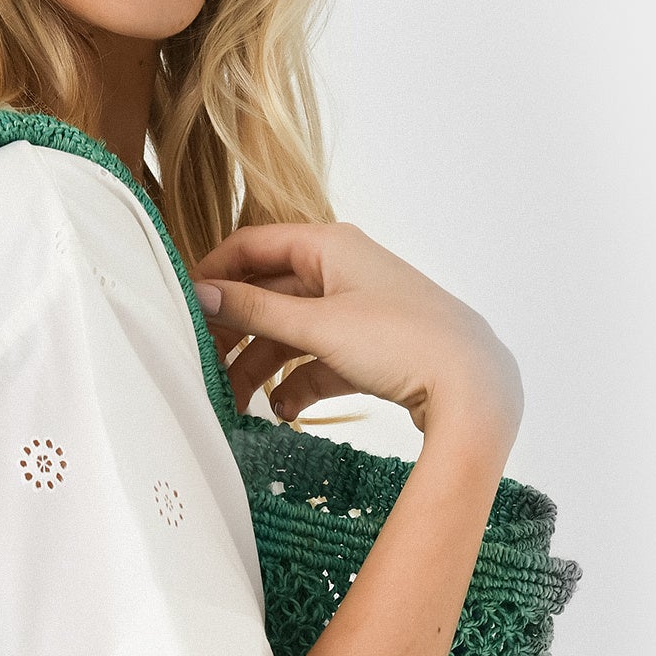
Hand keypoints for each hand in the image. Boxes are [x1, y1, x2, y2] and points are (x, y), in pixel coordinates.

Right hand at [191, 221, 522, 452]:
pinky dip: (295, 383)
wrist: (471, 386)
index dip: (215, 273)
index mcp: (329, 245)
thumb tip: (202, 294)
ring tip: (237, 402)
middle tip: (204, 363)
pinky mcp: (367, 349)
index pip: (253, 246)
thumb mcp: (319, 326)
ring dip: (260, 365)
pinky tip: (282, 410)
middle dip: (235, 331)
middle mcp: (340, 269)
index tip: (185, 308)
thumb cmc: (403, 341)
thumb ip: (255, 312)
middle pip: (267, 294)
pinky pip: (315, 361)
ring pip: (289, 332)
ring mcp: (354, 310)